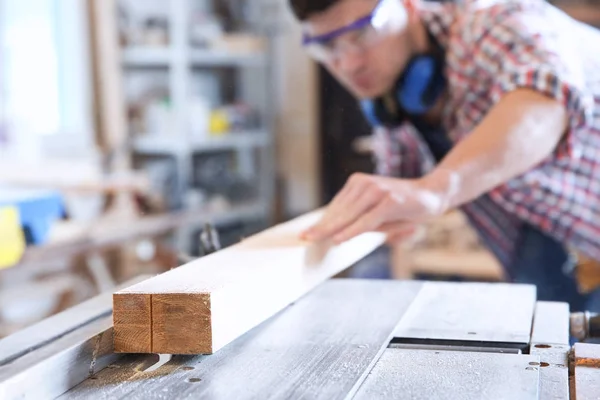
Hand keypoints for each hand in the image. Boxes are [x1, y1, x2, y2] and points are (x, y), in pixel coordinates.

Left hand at [301, 171, 455, 243]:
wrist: (433, 193)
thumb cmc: (404, 206)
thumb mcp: (379, 212)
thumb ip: (360, 220)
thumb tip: (337, 235)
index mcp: (358, 183)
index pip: (336, 206)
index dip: (321, 221)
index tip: (306, 233)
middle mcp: (365, 184)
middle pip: (338, 211)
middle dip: (321, 226)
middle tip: (303, 238)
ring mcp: (377, 191)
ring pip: (349, 216)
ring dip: (331, 230)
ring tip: (314, 240)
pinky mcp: (389, 201)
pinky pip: (366, 220)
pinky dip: (352, 231)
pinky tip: (338, 239)